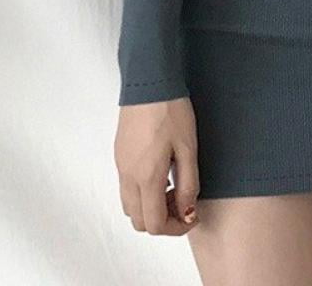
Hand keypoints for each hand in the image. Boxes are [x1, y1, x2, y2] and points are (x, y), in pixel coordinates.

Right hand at [115, 96, 199, 234]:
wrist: (149, 82)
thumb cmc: (171, 110)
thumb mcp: (188, 148)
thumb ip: (188, 183)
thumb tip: (186, 211)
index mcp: (147, 177)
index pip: (154, 224)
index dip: (175, 228)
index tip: (191, 215)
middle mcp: (128, 176)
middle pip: (138, 220)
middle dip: (161, 220)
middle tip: (182, 202)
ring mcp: (120, 165)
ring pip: (129, 205)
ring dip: (150, 207)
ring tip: (172, 186)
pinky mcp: (119, 154)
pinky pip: (126, 187)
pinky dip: (142, 191)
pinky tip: (161, 171)